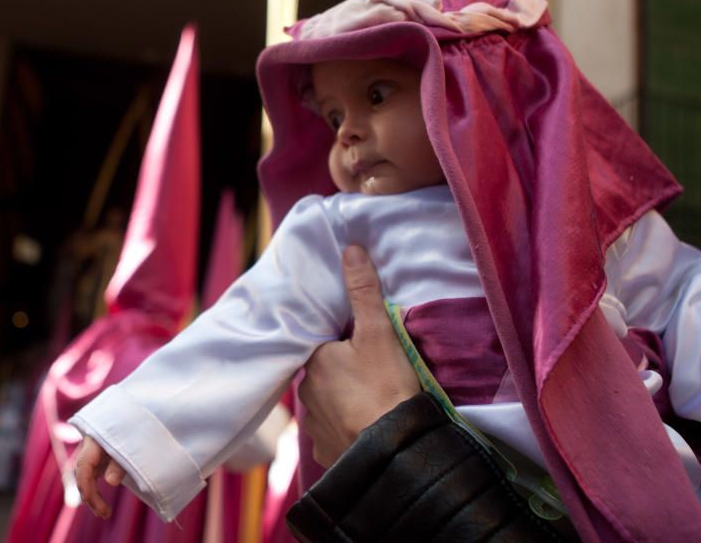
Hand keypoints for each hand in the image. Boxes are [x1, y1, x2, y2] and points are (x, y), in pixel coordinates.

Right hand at [74, 436, 126, 518]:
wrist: (130, 419)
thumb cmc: (129, 431)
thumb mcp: (127, 443)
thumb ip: (119, 462)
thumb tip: (111, 482)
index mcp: (93, 442)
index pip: (84, 466)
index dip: (86, 484)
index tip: (90, 500)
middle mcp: (88, 451)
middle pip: (83, 476)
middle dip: (91, 497)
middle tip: (105, 514)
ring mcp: (91, 457)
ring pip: (86, 481)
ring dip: (93, 498)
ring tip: (105, 513)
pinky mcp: (97, 463)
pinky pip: (91, 481)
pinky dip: (96, 493)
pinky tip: (103, 507)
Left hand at [298, 245, 420, 466]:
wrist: (394, 450)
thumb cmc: (385, 387)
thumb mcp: (379, 333)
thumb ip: (364, 291)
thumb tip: (350, 249)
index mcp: (314, 362)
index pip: (320, 345)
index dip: (339, 343)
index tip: (357, 346)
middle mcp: (306, 394)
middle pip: (323, 375)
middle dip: (341, 373)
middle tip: (370, 375)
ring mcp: (314, 427)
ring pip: (326, 406)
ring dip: (342, 403)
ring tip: (370, 402)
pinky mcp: (326, 452)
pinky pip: (333, 435)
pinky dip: (346, 431)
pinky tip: (364, 429)